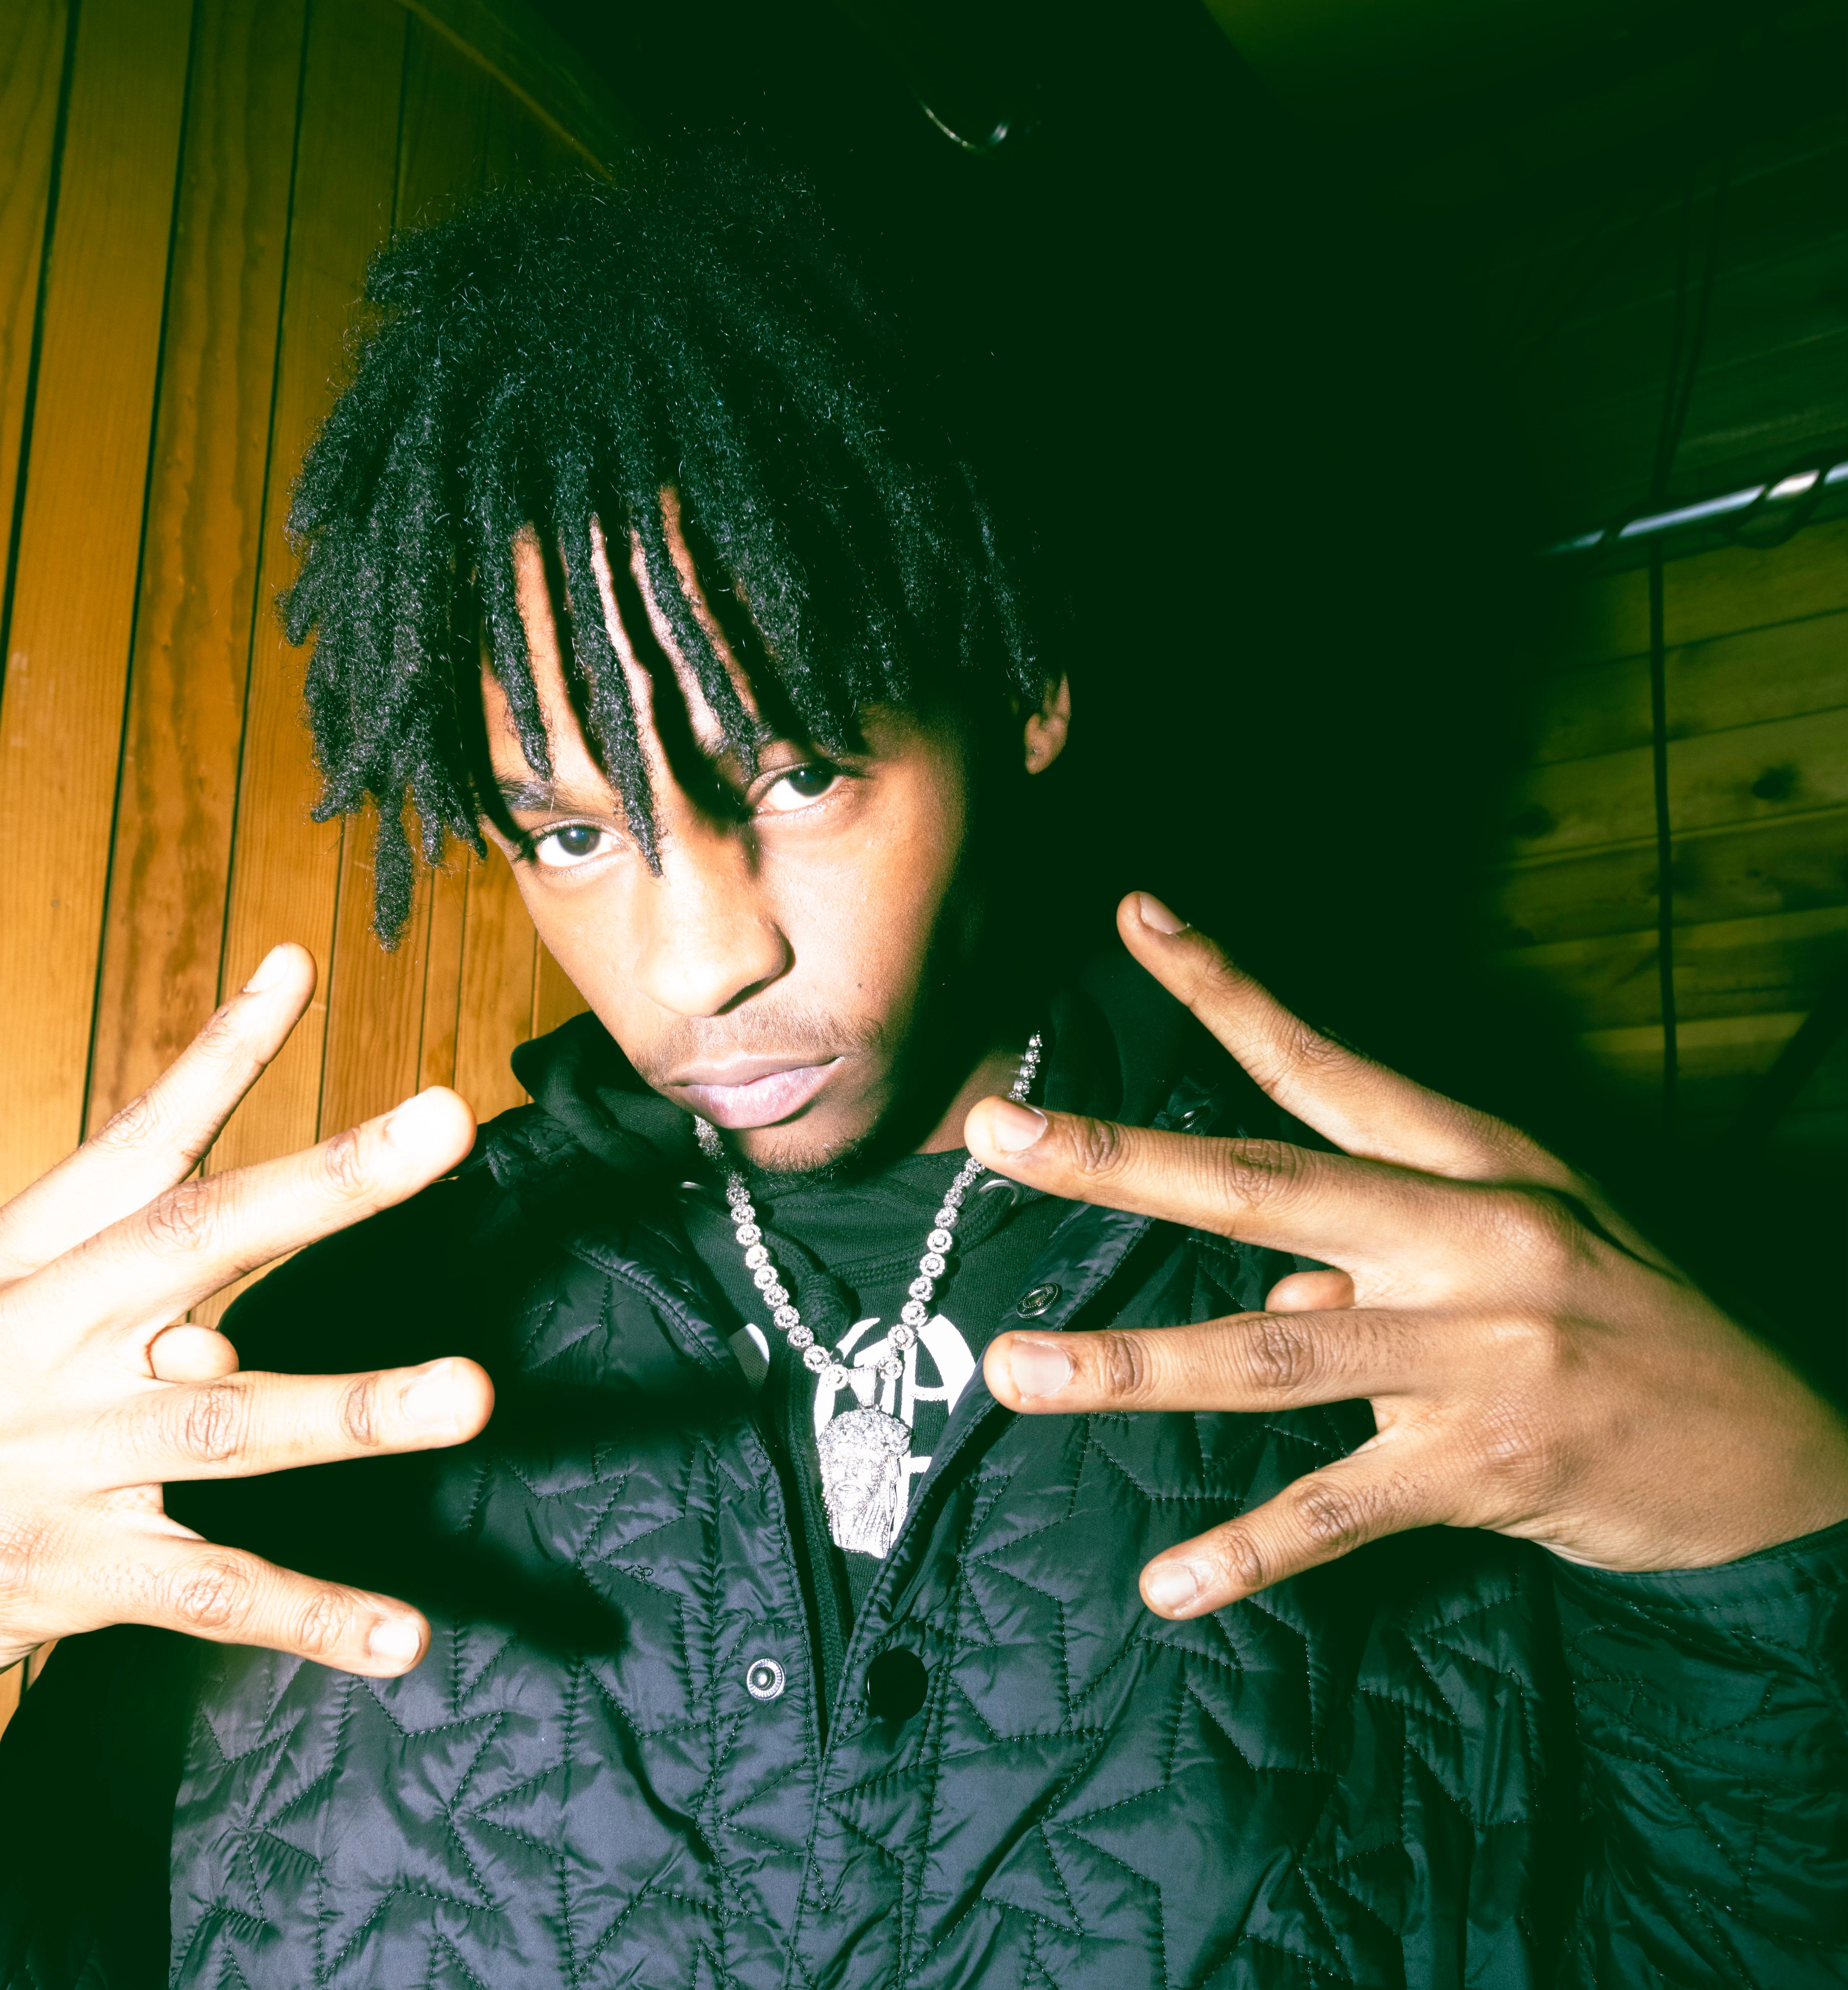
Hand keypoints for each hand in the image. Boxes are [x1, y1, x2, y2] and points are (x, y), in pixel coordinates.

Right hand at [0, 945, 492, 1731]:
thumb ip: (93, 1244)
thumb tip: (209, 1239)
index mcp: (24, 1269)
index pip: (138, 1142)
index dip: (221, 1052)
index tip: (298, 972)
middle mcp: (48, 1346)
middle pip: (203, 1241)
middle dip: (329, 1182)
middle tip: (442, 1124)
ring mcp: (61, 1462)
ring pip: (228, 1423)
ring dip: (356, 1408)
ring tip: (467, 1394)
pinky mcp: (69, 1578)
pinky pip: (209, 1595)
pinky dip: (310, 1618)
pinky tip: (402, 1639)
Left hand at [966, 893, 1847, 1620]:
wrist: (1782, 1454)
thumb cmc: (1628, 1327)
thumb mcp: (1519, 1252)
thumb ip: (1378, 1260)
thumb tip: (1267, 1295)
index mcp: (1474, 1169)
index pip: (1322, 1066)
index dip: (1227, 989)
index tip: (1139, 916)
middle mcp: (1467, 1242)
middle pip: (1264, 1188)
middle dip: (1121, 1162)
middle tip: (998, 1139)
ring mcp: (1474, 1357)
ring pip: (1271, 1352)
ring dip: (1132, 1365)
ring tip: (1012, 1367)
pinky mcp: (1484, 1471)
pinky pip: (1337, 1510)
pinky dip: (1247, 1552)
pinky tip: (1166, 1586)